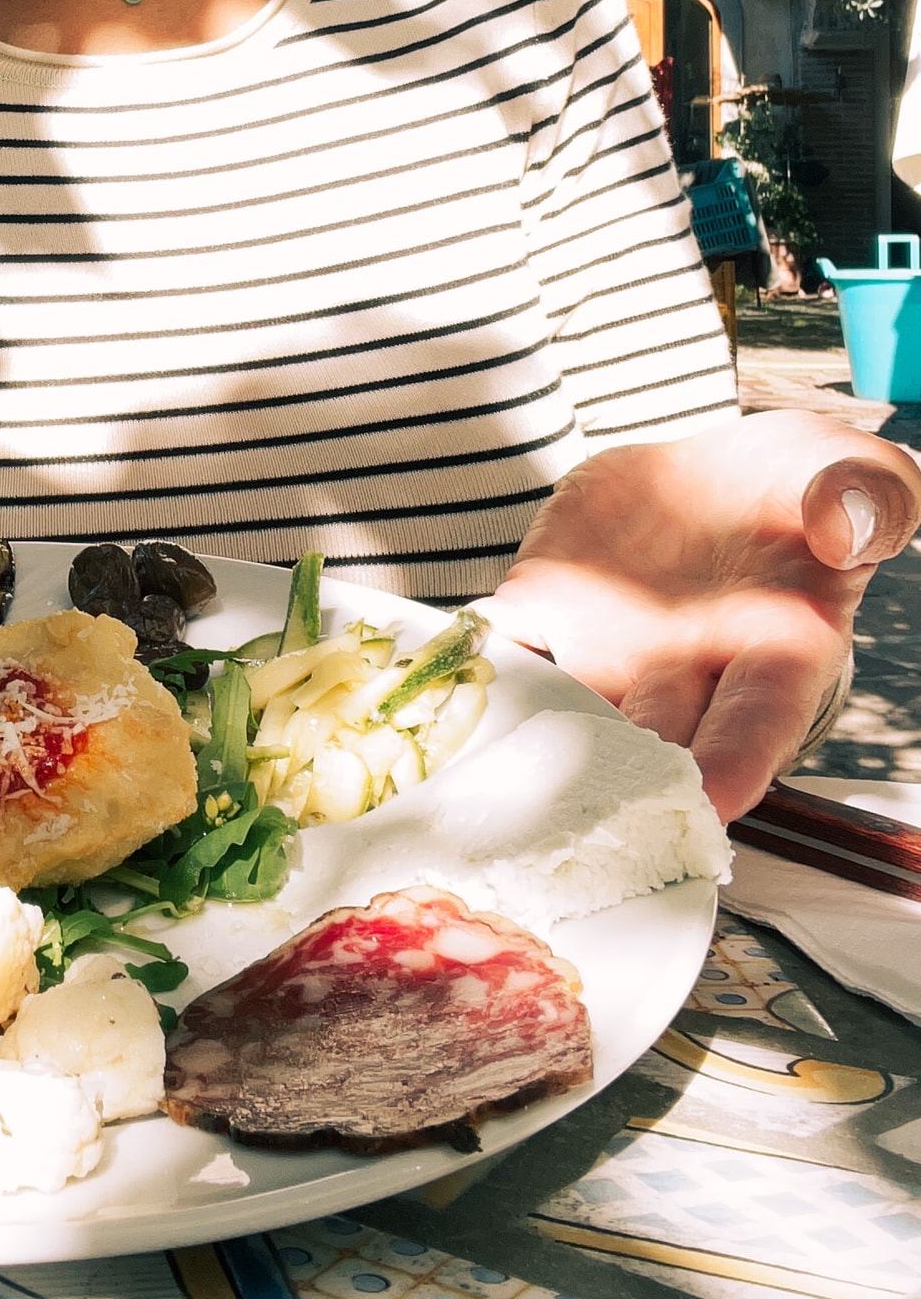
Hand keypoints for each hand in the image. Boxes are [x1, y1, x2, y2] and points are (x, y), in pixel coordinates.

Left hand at [484, 409, 920, 819]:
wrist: (719, 474)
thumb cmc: (803, 487)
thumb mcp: (850, 475)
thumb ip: (864, 497)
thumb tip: (851, 518)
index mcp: (773, 653)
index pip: (756, 722)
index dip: (736, 762)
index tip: (712, 804)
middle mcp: (686, 671)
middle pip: (652, 743)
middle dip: (621, 784)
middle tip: (584, 824)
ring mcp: (610, 647)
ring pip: (568, 710)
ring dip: (535, 743)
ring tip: (494, 784)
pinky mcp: (549, 606)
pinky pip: (505, 644)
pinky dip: (470, 670)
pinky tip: (434, 694)